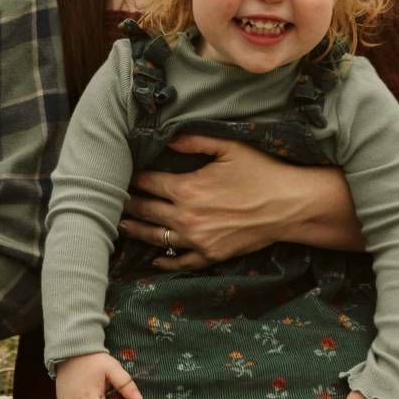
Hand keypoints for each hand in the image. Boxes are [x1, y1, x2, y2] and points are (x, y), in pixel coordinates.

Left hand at [121, 135, 353, 269]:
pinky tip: (152, 258)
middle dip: (126, 204)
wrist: (289, 206)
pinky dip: (163, 261)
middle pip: (145, 210)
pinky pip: (179, 262)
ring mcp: (197, 240)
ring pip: (155, 238)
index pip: (146, 183)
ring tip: (121, 225)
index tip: (119, 175)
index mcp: (186, 188)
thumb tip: (167, 136)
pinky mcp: (211, 255)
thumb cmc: (261, 172)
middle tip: (109, 201)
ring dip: (136, 230)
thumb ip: (194, 139)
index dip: (131, 179)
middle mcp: (186, 217)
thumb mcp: (229, 147)